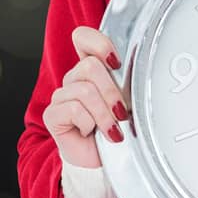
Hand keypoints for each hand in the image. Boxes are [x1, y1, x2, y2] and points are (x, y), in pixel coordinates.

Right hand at [42, 25, 129, 167]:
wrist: (104, 159)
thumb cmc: (118, 127)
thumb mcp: (129, 100)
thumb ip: (130, 81)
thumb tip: (144, 66)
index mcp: (93, 68)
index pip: (83, 38)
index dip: (98, 44)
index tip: (116, 62)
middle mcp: (75, 78)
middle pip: (90, 66)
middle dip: (112, 91)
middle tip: (122, 111)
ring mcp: (61, 95)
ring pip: (84, 90)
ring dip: (104, 113)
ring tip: (112, 128)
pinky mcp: (52, 114)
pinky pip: (73, 109)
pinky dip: (90, 123)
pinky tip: (94, 132)